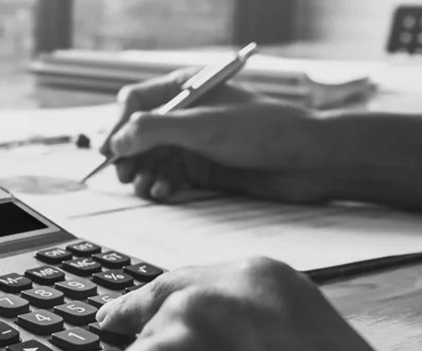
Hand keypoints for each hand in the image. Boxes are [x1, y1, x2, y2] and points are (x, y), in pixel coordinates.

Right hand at [104, 69, 344, 202]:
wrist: (308, 161)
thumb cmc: (264, 131)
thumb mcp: (204, 126)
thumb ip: (155, 130)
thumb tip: (116, 141)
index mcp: (185, 88)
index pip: (134, 102)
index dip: (120, 126)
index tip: (113, 151)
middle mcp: (184, 114)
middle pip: (136, 134)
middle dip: (128, 155)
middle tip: (125, 175)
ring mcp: (192, 142)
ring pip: (148, 158)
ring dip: (142, 174)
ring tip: (145, 187)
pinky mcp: (200, 168)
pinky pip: (166, 176)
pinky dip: (159, 185)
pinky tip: (164, 192)